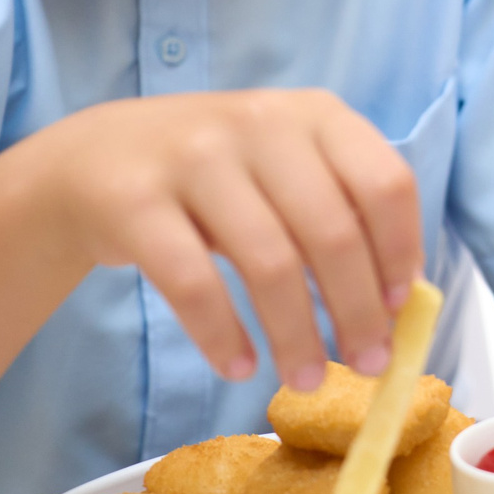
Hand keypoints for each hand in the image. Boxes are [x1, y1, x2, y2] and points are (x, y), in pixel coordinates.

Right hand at [22, 88, 422, 392]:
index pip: (384, 182)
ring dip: (296, 336)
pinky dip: (224, 337)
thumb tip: (396, 303)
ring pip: (268, 263)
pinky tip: (239, 368)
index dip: (399, 251)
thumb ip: (338, 211)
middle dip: (356, 312)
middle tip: (367, 365)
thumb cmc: (213, 174)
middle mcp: (259, 124)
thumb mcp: (282, 166)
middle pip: (331, 232)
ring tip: (304, 379)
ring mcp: (194, 157)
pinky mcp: (137, 201)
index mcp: (313, 114)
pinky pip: (194, 284)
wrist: (93, 157)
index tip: (399, 309)